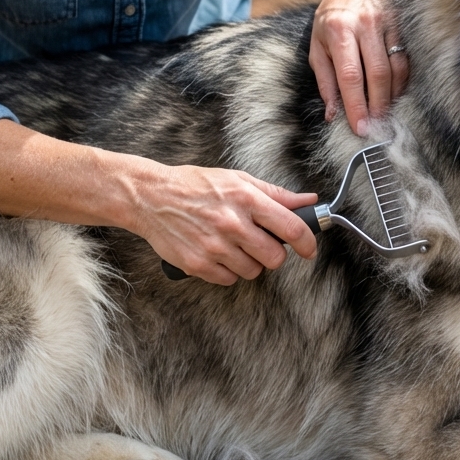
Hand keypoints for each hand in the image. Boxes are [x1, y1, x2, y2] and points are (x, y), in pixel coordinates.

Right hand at [131, 165, 317, 285]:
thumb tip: (308, 201)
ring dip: (249, 262)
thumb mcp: (237, 180)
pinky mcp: (198, 264)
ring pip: (253, 271)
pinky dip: (227, 270)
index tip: (309, 249)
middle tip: (260, 243)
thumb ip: (275, 194)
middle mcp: (232, 224)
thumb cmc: (195, 186)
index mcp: (246, 199)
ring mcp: (214, 246)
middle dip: (273, 253)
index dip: (307, 242)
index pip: (291, 227)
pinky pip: (229, 279)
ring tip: (233, 245)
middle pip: (275, 257)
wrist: (150, 197)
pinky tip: (217, 253)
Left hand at [309, 0, 406, 134]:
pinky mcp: (404, 24)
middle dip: (378, 106)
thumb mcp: (318, 42)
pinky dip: (404, 82)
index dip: (356, 105)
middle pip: (377, 75)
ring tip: (386, 114)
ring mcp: (388, 23)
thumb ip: (324, 79)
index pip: (349, 75)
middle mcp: (365, 25)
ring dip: (393, 96)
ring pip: (397, 68)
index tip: (360, 127)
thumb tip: (332, 114)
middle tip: (377, 127)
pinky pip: (408, 59)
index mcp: (339, 30)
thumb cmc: (334, 13)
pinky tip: (397, 95)